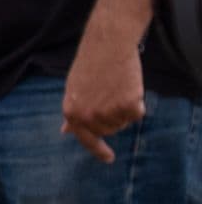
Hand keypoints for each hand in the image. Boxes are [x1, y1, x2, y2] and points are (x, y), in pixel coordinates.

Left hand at [61, 33, 145, 162]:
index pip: (86, 139)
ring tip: (116, 86)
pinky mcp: (128, 106)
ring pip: (124, 122)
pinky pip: (138, 114)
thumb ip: (73, 112)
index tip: (108, 158)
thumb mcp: (73, 89)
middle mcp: (88, 117)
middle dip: (113, 116)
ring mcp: (107, 113)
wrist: (107, 45)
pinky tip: (128, 86)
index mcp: (71, 112)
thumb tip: (66, 131)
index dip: (98, 150)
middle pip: (109, 130)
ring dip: (124, 108)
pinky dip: (137, 102)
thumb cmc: (90, 64)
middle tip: (110, 93)